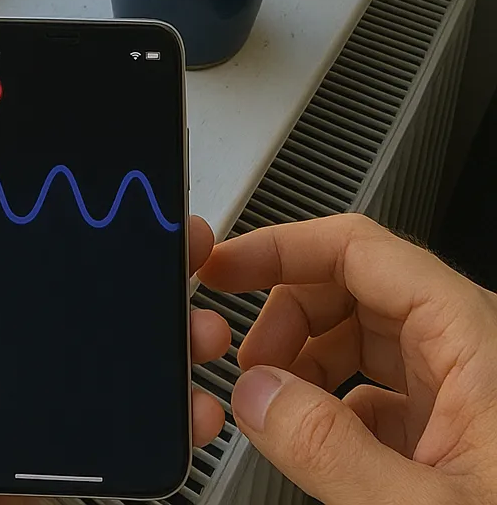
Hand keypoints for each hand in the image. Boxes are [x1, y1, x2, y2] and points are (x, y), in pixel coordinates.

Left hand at [0, 175, 230, 503]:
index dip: (30, 209)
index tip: (95, 180)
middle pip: (42, 301)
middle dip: (114, 275)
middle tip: (180, 254)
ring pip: (80, 367)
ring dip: (146, 347)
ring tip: (198, 333)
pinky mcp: (22, 487)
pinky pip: (92, 446)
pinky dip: (146, 429)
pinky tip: (182, 415)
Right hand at [200, 212, 496, 503]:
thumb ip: (332, 451)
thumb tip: (256, 395)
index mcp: (475, 340)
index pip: (361, 249)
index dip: (284, 247)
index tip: (227, 266)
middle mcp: (473, 354)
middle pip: (356, 289)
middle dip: (289, 314)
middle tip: (244, 361)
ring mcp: (466, 398)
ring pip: (364, 341)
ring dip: (306, 364)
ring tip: (272, 407)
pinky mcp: (459, 442)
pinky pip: (380, 397)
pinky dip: (334, 410)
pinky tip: (315, 447)